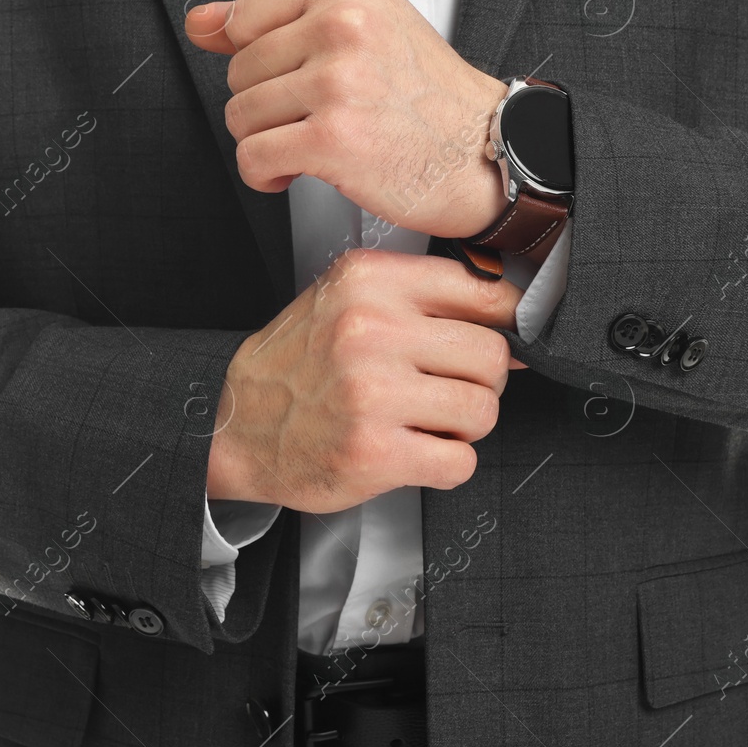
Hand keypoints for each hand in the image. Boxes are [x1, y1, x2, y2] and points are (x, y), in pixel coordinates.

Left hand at [185, 0, 507, 238]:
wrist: (488, 151)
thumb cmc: (430, 97)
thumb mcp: (362, 29)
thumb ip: (273, 20)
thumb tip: (199, 21)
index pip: (245, 18)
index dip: (264, 61)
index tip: (301, 77)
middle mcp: (344, 24)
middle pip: (238, 71)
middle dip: (268, 104)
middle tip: (321, 114)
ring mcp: (338, 81)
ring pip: (240, 116)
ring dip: (269, 141)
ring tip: (316, 141)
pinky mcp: (333, 138)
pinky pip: (253, 157)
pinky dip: (266, 174)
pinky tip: (300, 170)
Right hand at [205, 248, 522, 512]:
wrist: (234, 425)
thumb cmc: (298, 364)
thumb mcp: (350, 300)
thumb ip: (423, 299)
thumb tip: (513, 321)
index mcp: (369, 281)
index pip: (483, 292)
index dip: (506, 322)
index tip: (503, 338)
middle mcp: (370, 331)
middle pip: (491, 355)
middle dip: (480, 381)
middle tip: (447, 388)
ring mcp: (373, 394)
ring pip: (482, 410)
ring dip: (464, 426)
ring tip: (426, 421)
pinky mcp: (374, 453)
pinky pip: (459, 461)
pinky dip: (447, 465)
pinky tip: (414, 452)